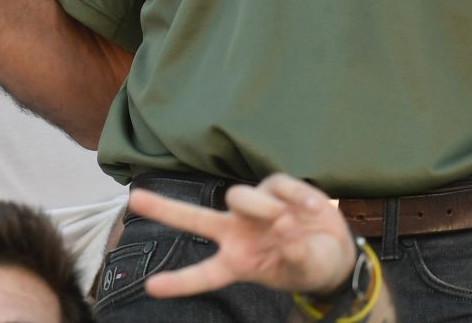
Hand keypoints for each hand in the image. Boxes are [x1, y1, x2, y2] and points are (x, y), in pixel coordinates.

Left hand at [127, 174, 358, 298]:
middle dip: (165, 208)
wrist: (336, 251)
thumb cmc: (309, 265)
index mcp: (238, 262)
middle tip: (135, 199)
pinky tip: (312, 211)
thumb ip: (293, 254)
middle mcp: (237, 232)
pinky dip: (297, 198)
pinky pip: (278, 185)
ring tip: (287, 222)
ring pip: (239, 196)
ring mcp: (255, 208)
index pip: (204, 274)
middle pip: (195, 218)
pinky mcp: (277, 188)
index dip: (180, 281)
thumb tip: (285, 227)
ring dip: (262, 208)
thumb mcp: (303, 270)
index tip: (151, 287)